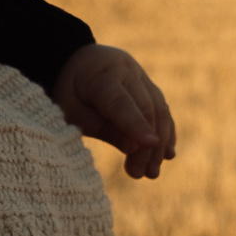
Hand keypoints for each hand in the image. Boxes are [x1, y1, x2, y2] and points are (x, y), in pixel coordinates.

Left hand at [51, 44, 176, 179]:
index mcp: (101, 74)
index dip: (135, 124)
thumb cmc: (68, 90)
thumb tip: (133, 148)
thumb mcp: (72, 111)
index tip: (149, 145)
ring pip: (159, 109)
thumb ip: (101, 128)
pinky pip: (162, 108)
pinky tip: (167, 155)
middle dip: (147, 145)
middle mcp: (126, 70)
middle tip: (141, 174)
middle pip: (144, 109)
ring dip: (160, 143)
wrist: (75, 60)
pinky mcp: (148, 84)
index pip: (121, 102)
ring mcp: (140, 75)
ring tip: (151, 173)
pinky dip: (166, 131)